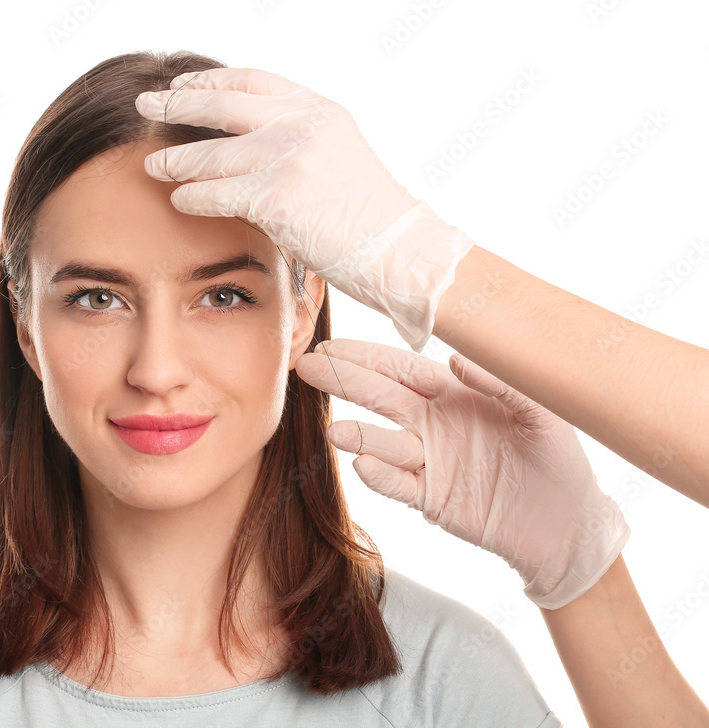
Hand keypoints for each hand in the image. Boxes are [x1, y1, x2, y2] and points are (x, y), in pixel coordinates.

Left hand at [134, 67, 475, 351]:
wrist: (403, 250)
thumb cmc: (371, 218)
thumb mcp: (339, 158)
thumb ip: (299, 142)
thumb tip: (251, 145)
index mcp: (318, 109)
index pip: (251, 81)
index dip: (210, 81)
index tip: (181, 84)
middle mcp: (302, 124)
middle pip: (221, 104)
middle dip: (177, 103)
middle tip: (145, 106)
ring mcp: (289, 157)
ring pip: (212, 153)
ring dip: (176, 159)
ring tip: (153, 165)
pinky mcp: (277, 196)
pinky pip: (217, 193)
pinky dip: (192, 196)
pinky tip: (179, 199)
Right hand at [293, 338, 629, 609]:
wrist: (568, 528)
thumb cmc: (560, 461)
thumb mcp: (543, 413)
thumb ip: (502, 382)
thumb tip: (456, 357)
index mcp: (456, 394)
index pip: (402, 369)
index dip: (366, 357)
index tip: (332, 346)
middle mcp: (434, 423)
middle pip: (380, 398)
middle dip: (343, 382)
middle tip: (307, 368)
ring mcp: (429, 461)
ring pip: (383, 442)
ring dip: (358, 435)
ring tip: (336, 431)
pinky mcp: (430, 498)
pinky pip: (397, 484)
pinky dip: (379, 475)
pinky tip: (363, 464)